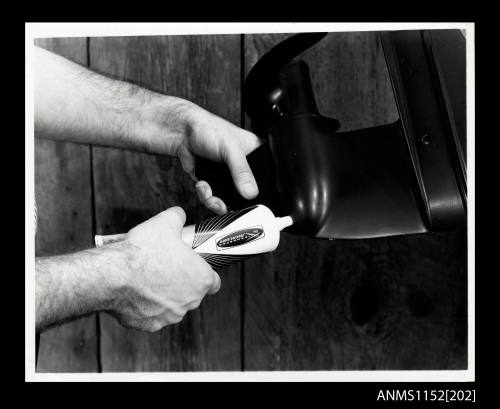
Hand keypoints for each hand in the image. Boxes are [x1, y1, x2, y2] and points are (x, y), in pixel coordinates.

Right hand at [108, 206, 220, 331]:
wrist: (113, 275)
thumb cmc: (142, 251)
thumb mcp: (165, 222)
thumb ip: (178, 217)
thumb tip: (178, 215)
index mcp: (201, 279)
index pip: (214, 282)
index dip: (204, 273)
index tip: (193, 268)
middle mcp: (190, 301)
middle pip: (192, 293)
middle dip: (181, 282)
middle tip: (166, 268)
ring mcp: (170, 316)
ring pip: (172, 306)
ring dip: (164, 296)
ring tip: (148, 278)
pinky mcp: (150, 325)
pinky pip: (152, 315)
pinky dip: (146, 306)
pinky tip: (136, 291)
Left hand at [174, 104, 262, 214]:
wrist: (181, 133)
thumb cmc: (208, 129)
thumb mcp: (230, 148)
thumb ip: (241, 171)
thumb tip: (250, 192)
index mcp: (256, 155)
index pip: (266, 178)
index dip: (259, 191)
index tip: (249, 198)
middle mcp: (243, 167)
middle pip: (247, 195)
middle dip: (234, 202)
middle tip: (226, 202)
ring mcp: (228, 176)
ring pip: (229, 200)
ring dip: (217, 202)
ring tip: (210, 194)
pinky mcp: (214, 182)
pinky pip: (214, 198)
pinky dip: (206, 196)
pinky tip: (202, 185)